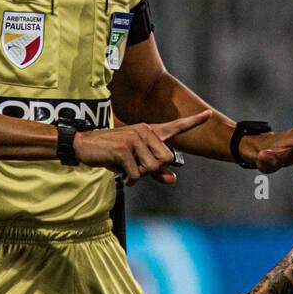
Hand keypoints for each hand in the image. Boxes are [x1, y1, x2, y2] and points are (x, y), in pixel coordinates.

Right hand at [75, 110, 211, 184]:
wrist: (83, 145)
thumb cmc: (111, 154)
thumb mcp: (135, 162)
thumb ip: (155, 171)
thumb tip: (173, 179)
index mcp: (149, 131)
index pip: (175, 127)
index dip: (194, 122)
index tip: (209, 114)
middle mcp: (144, 131)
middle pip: (166, 159)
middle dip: (152, 170)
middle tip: (135, 168)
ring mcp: (134, 138)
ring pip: (152, 167)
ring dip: (139, 175)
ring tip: (126, 168)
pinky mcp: (123, 149)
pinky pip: (136, 174)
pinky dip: (128, 179)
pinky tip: (119, 171)